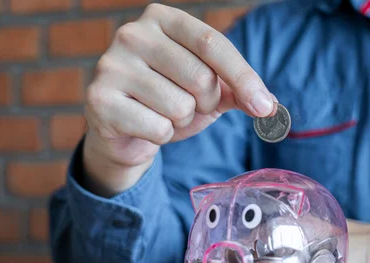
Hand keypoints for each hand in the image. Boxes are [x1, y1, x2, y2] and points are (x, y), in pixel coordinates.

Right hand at [82, 4, 275, 196]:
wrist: (126, 130)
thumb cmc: (170, 100)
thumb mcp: (210, 90)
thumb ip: (239, 90)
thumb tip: (269, 104)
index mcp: (163, 19)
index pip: (213, 43)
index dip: (243, 77)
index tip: (264, 106)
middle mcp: (133, 33)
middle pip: (200, 77)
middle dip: (205, 103)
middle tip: (189, 105)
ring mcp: (111, 64)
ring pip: (180, 106)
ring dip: (182, 120)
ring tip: (163, 114)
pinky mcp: (99, 99)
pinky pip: (158, 127)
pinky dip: (162, 136)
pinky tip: (145, 126)